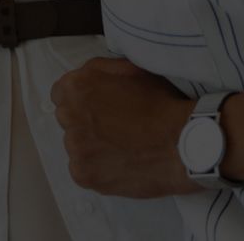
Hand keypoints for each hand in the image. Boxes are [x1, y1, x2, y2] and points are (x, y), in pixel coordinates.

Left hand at [50, 57, 195, 198]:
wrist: (182, 143)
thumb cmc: (162, 104)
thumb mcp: (132, 70)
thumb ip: (100, 69)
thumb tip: (86, 75)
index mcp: (77, 87)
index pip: (61, 93)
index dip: (82, 99)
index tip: (98, 107)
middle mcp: (69, 116)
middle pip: (68, 119)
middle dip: (86, 122)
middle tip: (115, 128)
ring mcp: (75, 147)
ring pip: (76, 146)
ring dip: (92, 146)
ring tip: (123, 147)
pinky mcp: (84, 174)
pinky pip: (83, 170)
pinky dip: (98, 168)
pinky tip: (121, 162)